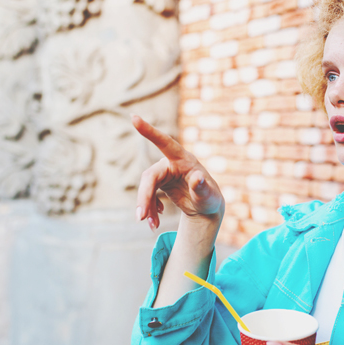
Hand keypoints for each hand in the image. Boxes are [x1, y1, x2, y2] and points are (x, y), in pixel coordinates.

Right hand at [132, 114, 223, 230]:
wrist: (206, 208)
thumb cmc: (210, 199)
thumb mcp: (209, 196)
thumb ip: (202, 187)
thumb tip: (197, 177)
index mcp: (184, 160)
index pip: (164, 142)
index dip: (149, 131)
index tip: (134, 117)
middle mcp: (171, 164)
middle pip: (149, 177)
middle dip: (144, 197)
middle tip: (141, 218)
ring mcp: (164, 173)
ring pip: (146, 188)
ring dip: (145, 207)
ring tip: (152, 227)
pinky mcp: (159, 183)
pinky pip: (147, 196)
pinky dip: (149, 210)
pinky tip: (156, 221)